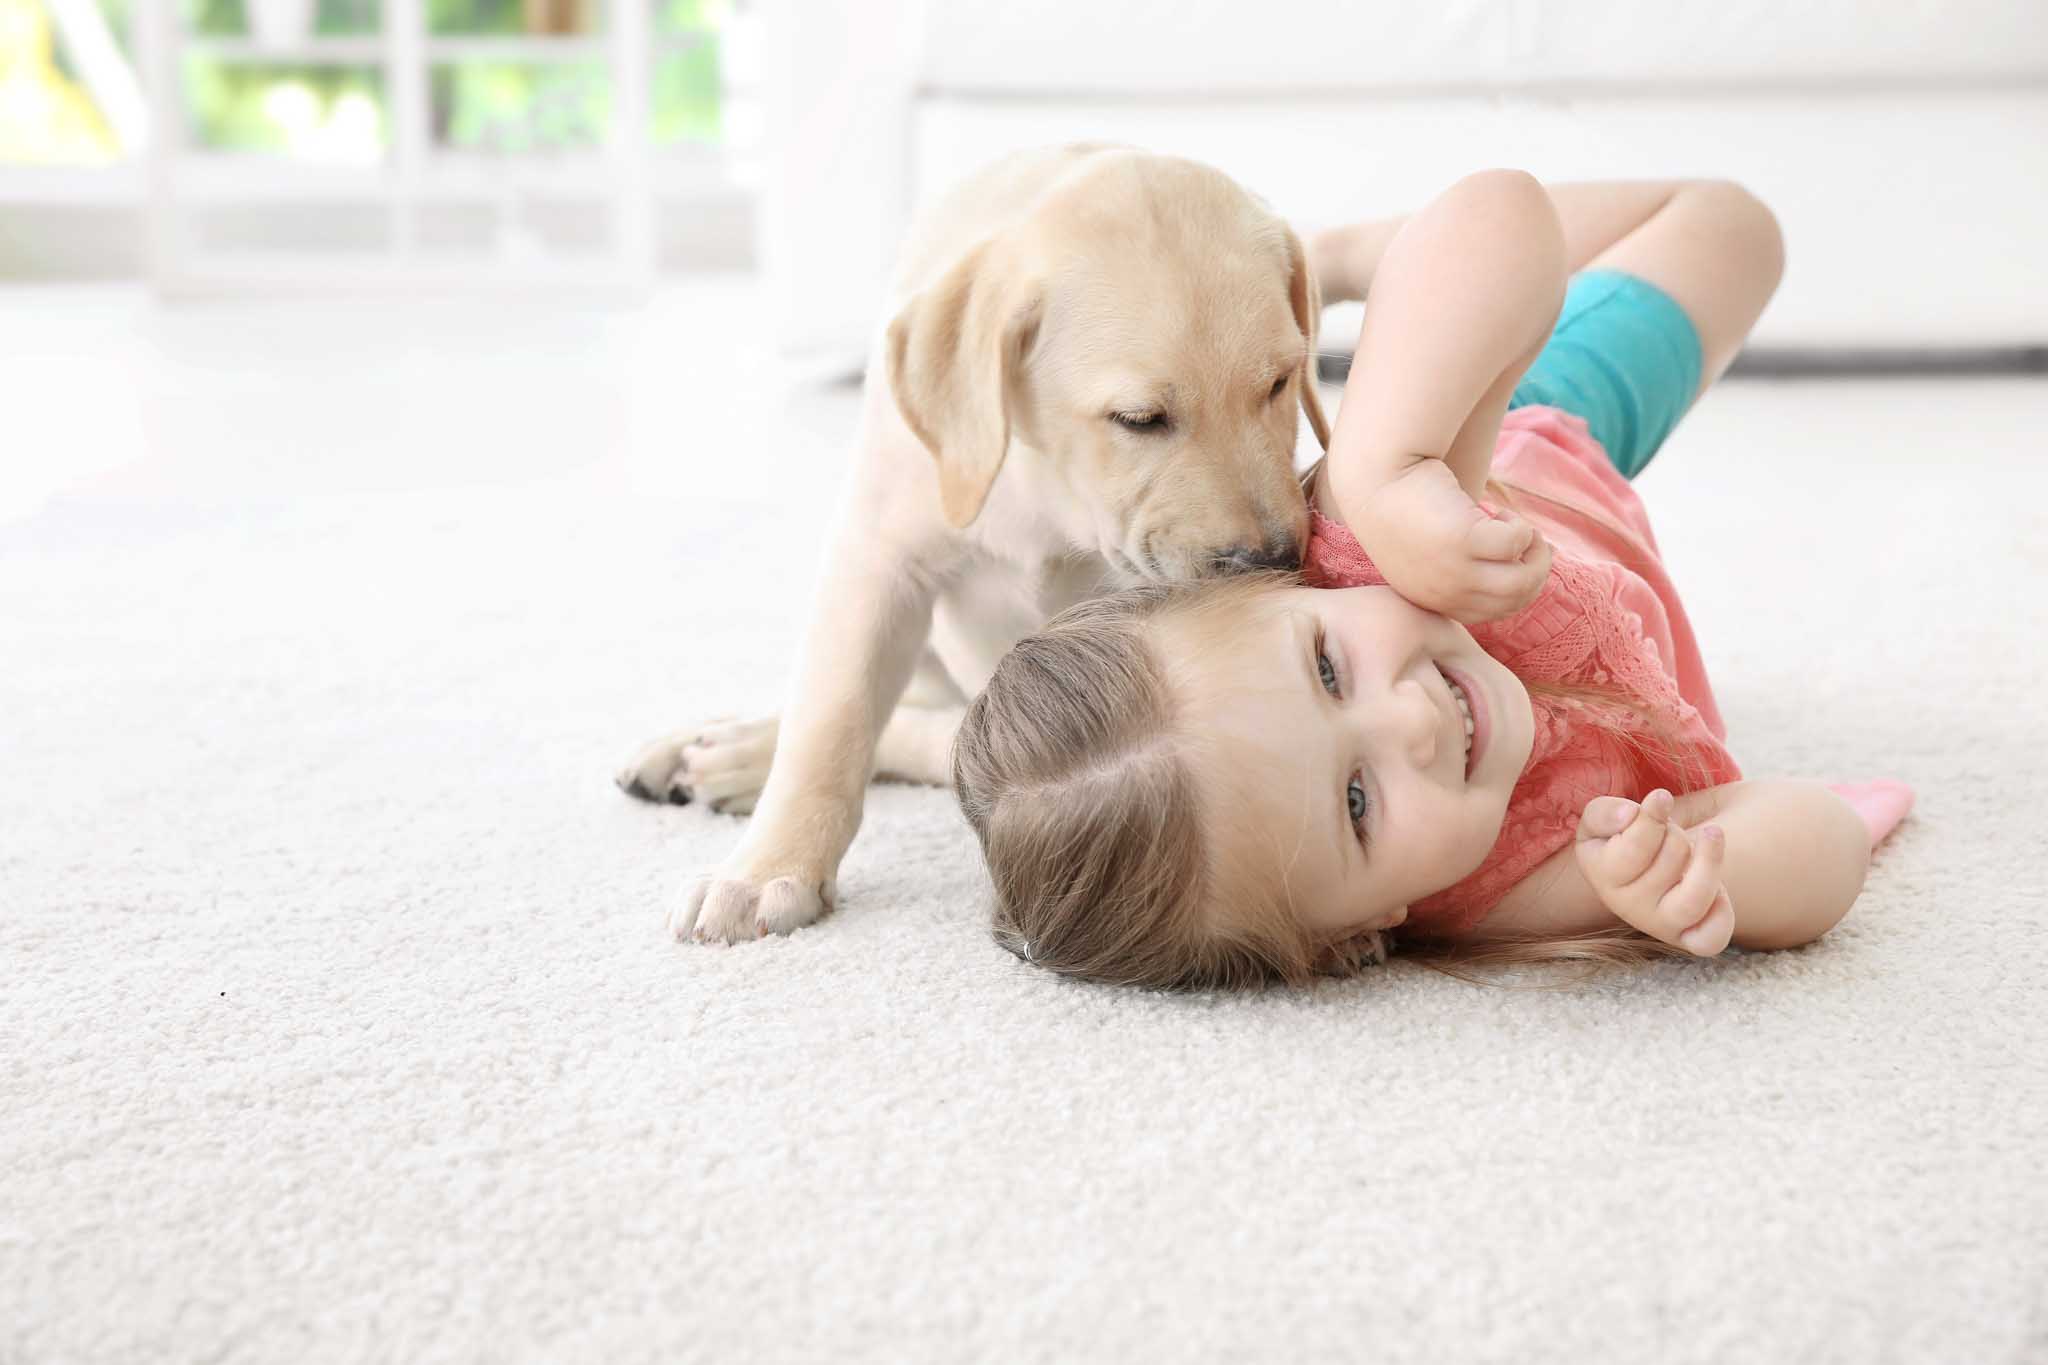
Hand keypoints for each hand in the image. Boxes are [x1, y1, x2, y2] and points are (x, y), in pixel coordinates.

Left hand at [1349, 458, 1551, 624]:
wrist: (1373, 477)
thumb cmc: (1403, 509)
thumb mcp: (1428, 553)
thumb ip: (1459, 569)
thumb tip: (1513, 564)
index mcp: (1433, 600)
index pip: (1492, 612)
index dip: (1518, 587)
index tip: (1521, 560)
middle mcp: (1444, 592)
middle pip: (1514, 600)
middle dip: (1535, 571)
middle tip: (1531, 542)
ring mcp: (1453, 571)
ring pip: (1520, 581)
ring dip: (1534, 553)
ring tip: (1522, 530)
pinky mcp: (1462, 540)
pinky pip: (1514, 544)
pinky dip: (1519, 527)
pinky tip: (1499, 512)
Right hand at [1574, 788, 1734, 956]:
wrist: (1639, 869)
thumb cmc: (1619, 838)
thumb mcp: (1600, 819)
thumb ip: (1605, 813)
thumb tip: (1628, 815)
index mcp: (1602, 877)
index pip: (1636, 848)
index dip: (1653, 818)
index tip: (1662, 798)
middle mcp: (1628, 908)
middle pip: (1670, 862)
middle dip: (1675, 835)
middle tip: (1671, 832)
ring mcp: (1660, 925)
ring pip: (1693, 900)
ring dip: (1708, 862)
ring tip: (1712, 833)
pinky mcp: (1689, 938)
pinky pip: (1711, 939)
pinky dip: (1721, 915)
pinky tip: (1719, 889)